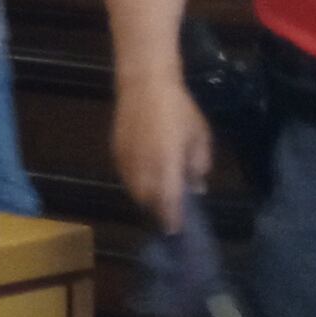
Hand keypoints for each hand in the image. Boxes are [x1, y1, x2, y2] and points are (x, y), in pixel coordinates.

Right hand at [112, 78, 210, 232]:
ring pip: (135, 190)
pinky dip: (137, 183)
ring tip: (159, 198)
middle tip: (171, 215)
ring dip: (147, 198)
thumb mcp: (199, 137)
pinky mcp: (116, 151)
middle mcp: (143, 168)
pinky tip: (147, 178)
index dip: (171, 220)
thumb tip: (196, 187)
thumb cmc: (179, 109)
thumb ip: (198, 166)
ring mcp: (126, 160)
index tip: (176, 232)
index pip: (168, 203)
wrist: (144, 85)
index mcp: (166, 166)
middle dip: (159, 211)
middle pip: (148, 201)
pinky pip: (126, 176)